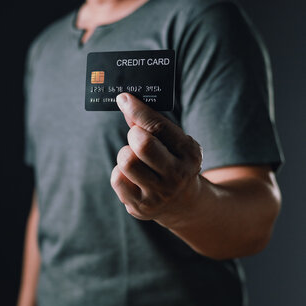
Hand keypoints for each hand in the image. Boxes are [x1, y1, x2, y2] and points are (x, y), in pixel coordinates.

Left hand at [110, 93, 203, 226]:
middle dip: (134, 135)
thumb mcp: (174, 142)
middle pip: (142, 145)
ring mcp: (158, 194)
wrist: (184, 202)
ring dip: (125, 154)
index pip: (159, 127)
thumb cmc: (173, 161)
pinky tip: (131, 175)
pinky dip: (120, 172)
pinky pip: (117, 179)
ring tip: (135, 158)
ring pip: (126, 161)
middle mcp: (176, 175)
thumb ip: (152, 124)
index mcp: (189, 153)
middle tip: (136, 136)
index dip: (138, 110)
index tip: (123, 98)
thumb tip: (125, 102)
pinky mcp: (140, 206)